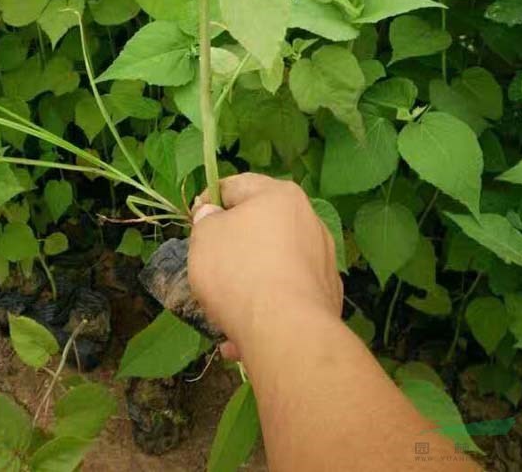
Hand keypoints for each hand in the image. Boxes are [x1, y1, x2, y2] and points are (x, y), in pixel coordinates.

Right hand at [188, 173, 342, 360]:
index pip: (236, 186)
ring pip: (273, 264)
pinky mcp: (328, 296)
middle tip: (209, 266)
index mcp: (280, 195)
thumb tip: (214, 215)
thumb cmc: (239, 272)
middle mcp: (309, 220)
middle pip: (259, 227)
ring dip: (248, 282)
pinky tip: (243, 336)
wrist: (287, 332)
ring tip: (224, 311)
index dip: (208, 201)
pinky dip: (267, 308)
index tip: (194, 222)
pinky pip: (287, 295)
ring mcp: (323, 259)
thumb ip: (206, 220)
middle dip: (232, 247)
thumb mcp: (204, 237)